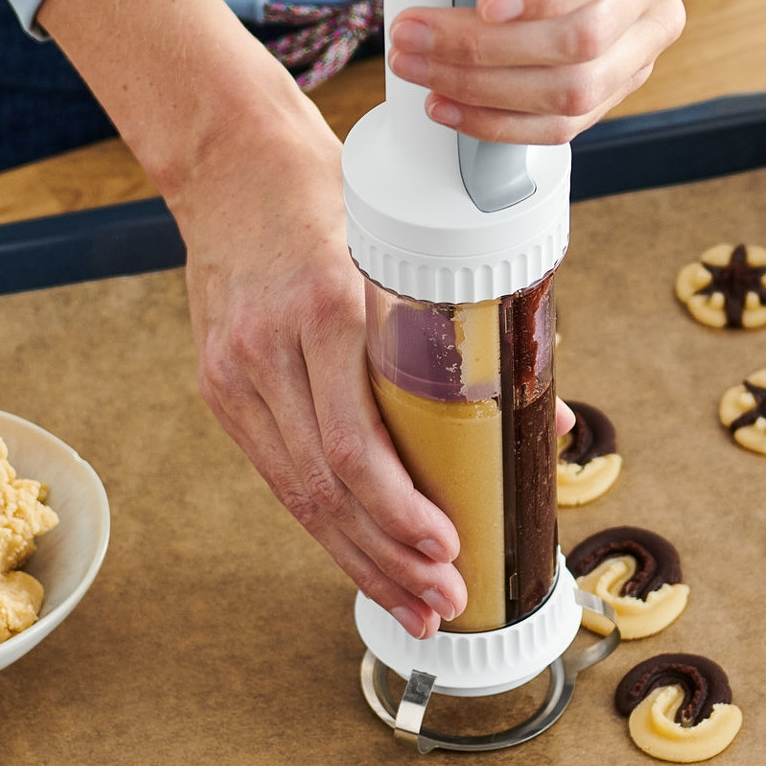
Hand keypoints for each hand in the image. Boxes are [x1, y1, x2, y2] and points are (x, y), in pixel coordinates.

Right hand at [37, 0, 465, 636]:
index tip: (451, 549)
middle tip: (445, 603)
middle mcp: (270, 350)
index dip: (403, 514)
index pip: (356, 446)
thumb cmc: (339, 196)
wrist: (235, 161)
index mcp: (326, 311)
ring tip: (413, 604)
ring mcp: (235, 372)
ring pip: (296, 495)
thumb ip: (475, 335)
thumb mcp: (411, 248)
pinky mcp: (219, 385)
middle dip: (390, 560)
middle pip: (325, 489)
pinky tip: (361, 554)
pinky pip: (275, 470)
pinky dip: (323, 520)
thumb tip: (546, 421)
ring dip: (358, 559)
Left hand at [341, 0, 751, 142]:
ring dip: (492, 96)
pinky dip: (513, 125)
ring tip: (422, 79)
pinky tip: (457, 112)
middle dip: (485, 53)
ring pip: (582, 90)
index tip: (484, 2)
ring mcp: (652, 27)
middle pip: (583, 38)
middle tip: (408, 42)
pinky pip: (579, 118)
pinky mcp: (633, 69)